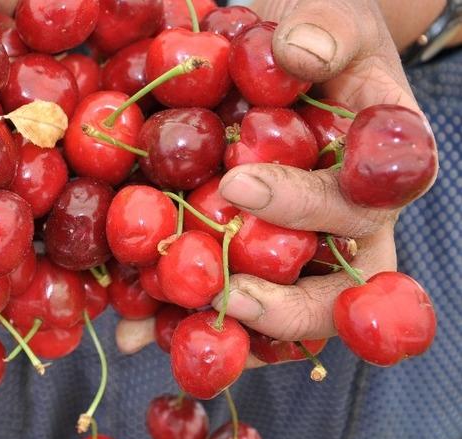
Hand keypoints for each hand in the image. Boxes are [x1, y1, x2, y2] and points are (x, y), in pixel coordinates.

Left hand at [115, 0, 437, 364]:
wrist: (285, 56)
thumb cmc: (317, 33)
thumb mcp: (329, 14)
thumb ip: (325, 27)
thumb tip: (300, 53)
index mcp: (380, 168)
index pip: (362, 202)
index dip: (308, 208)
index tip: (241, 186)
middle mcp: (345, 222)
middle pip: (334, 289)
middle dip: (282, 302)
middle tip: (225, 292)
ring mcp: (297, 246)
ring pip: (273, 309)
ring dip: (220, 329)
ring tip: (160, 332)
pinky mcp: (247, 255)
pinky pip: (221, 297)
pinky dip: (177, 317)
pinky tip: (131, 328)